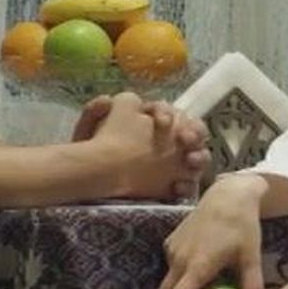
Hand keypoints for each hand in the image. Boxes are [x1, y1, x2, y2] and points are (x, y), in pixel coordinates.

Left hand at [75, 94, 209, 197]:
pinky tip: (178, 188)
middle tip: (184, 139)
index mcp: (151, 122)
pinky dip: (188, 186)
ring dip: (199, 156)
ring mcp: (173, 166)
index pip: (169, 111)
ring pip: (198, 156)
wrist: (88, 184)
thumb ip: (95, 112)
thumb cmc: (92, 153)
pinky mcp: (172, 189)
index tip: (160, 122)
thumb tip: (106, 100)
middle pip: (192, 132)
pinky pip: (190, 186)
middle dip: (194, 132)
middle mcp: (168, 141)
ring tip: (190, 161)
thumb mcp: (89, 130)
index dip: (167, 113)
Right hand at [153, 173, 267, 288]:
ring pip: (163, 286)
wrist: (228, 194)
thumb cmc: (243, 225)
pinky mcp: (170, 243)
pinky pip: (169, 271)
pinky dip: (176, 286)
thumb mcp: (252, 259)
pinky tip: (194, 288)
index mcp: (197, 265)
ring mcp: (171, 250)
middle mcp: (178, 259)